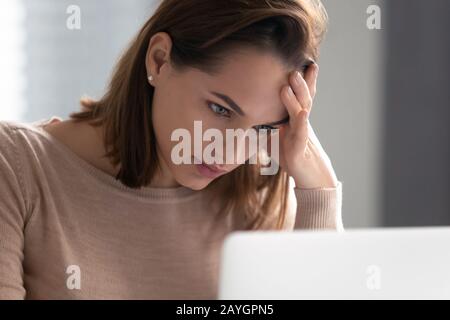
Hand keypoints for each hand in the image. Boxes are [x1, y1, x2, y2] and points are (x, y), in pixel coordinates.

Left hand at [274, 63, 337, 188]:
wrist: (309, 177)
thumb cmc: (292, 155)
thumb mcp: (277, 135)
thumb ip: (268, 124)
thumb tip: (249, 116)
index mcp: (296, 118)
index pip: (300, 95)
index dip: (302, 80)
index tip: (300, 62)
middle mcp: (301, 123)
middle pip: (303, 98)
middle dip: (300, 81)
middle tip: (294, 64)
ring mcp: (302, 134)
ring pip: (301, 111)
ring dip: (297, 95)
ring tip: (292, 79)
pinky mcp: (299, 148)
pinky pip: (301, 133)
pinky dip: (301, 122)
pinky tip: (302, 112)